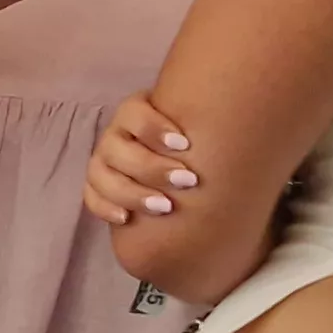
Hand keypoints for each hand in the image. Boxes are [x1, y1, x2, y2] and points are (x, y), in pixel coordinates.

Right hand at [83, 93, 200, 227]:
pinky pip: (91, 197)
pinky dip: (105, 207)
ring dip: (132, 192)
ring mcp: (103, 161)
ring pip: (100, 174)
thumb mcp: (198, 126)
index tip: (185, 145)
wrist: (182, 162)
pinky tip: (127, 219)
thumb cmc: (194, 142)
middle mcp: (116, 135)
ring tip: (166, 207)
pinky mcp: (98, 187)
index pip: (133, 114)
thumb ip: (204, 123)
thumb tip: (241, 116)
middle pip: (116, 148)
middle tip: (187, 181)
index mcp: (136, 112)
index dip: (152, 128)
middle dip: (151, 167)